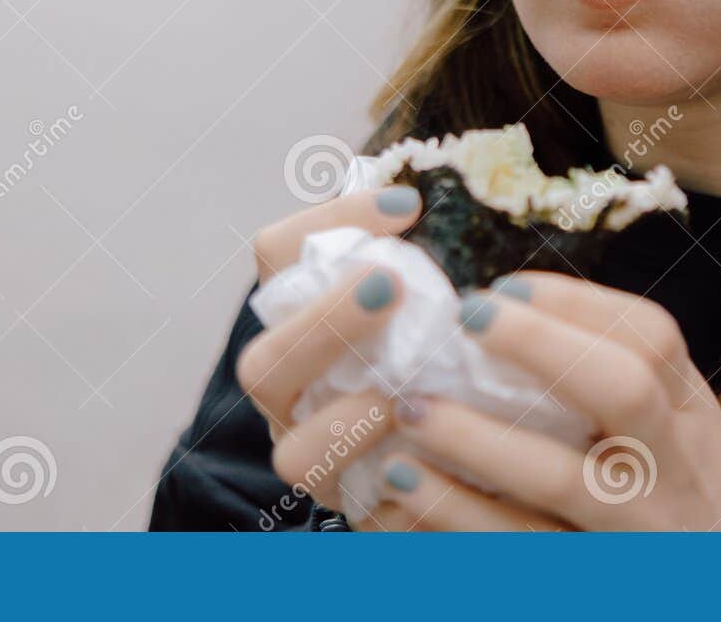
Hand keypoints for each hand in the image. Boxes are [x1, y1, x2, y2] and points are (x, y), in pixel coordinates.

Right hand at [234, 184, 422, 509]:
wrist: (458, 460)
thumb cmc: (436, 357)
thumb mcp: (421, 302)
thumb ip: (406, 268)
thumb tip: (410, 206)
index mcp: (296, 324)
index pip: (276, 255)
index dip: (331, 221)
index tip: (407, 206)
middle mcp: (289, 396)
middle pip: (262, 362)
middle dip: (323, 322)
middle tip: (390, 287)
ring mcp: (315, 462)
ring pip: (293, 454)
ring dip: (348, 420)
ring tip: (405, 396)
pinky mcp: (359, 514)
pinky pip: (362, 514)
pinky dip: (399, 488)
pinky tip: (437, 458)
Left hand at [353, 272, 720, 531]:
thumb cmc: (681, 500)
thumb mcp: (678, 432)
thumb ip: (617, 377)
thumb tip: (503, 311)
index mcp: (689, 415)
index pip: (651, 336)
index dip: (576, 304)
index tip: (504, 287)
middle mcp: (672, 467)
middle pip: (623, 389)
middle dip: (541, 345)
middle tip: (465, 317)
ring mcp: (636, 532)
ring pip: (558, 482)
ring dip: (477, 441)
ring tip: (409, 413)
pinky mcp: (593, 583)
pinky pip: (517, 553)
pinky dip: (456, 520)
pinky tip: (407, 493)